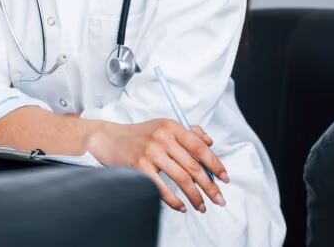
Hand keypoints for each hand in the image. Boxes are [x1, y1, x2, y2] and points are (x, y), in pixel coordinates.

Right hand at [88, 120, 228, 212]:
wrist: (109, 138)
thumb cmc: (139, 134)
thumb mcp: (164, 126)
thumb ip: (188, 132)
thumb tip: (209, 142)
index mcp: (172, 127)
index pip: (200, 147)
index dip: (215, 164)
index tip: (224, 178)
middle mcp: (163, 138)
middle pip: (193, 166)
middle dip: (210, 186)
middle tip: (219, 199)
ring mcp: (151, 152)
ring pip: (181, 179)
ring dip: (195, 196)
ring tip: (202, 206)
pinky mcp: (140, 167)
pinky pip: (162, 188)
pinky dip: (174, 201)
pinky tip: (181, 206)